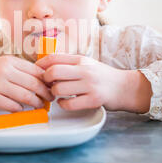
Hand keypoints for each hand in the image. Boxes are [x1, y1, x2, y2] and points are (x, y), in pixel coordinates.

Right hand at [0, 56, 53, 111]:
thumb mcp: (0, 65)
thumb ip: (18, 70)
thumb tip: (41, 80)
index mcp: (9, 61)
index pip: (35, 70)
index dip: (47, 80)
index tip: (52, 86)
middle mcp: (4, 71)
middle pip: (33, 83)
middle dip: (45, 93)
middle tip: (51, 98)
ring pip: (25, 96)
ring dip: (35, 103)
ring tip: (39, 105)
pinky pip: (12, 106)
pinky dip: (20, 109)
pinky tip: (22, 109)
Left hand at [36, 54, 151, 112]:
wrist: (125, 87)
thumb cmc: (102, 76)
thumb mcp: (87, 64)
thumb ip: (69, 64)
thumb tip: (45, 66)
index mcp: (81, 60)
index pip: (54, 57)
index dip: (40, 65)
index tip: (36, 71)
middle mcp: (85, 70)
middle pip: (53, 72)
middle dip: (45, 80)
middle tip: (47, 85)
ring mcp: (90, 85)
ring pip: (59, 88)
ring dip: (53, 93)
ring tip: (56, 94)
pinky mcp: (94, 99)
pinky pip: (69, 103)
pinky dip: (63, 104)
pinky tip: (64, 102)